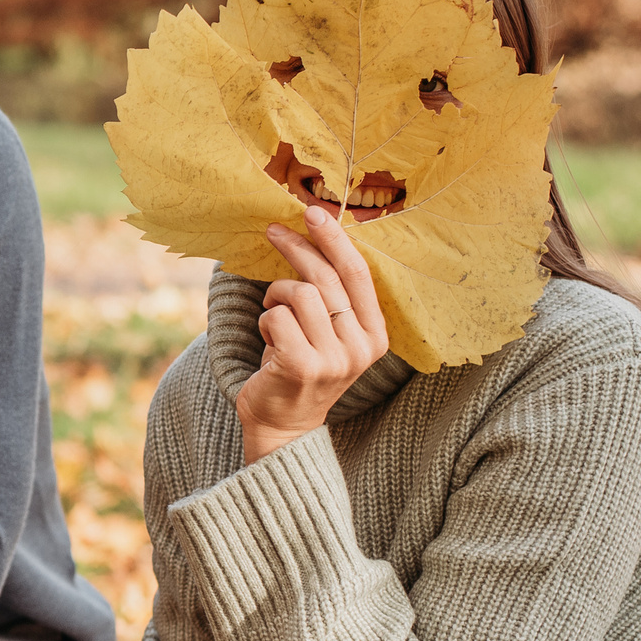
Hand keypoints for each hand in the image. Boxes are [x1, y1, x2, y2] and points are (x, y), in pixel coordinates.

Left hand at [236, 205, 389, 462]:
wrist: (283, 427)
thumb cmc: (300, 369)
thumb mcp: (327, 333)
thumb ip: (330, 297)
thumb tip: (314, 235)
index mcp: (375, 335)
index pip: (358, 275)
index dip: (336, 240)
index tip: (314, 212)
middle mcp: (361, 348)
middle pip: (326, 278)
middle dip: (296, 248)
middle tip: (272, 232)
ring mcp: (335, 359)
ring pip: (298, 294)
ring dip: (275, 298)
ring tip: (272, 319)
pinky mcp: (303, 366)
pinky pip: (275, 316)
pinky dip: (264, 322)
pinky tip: (268, 343)